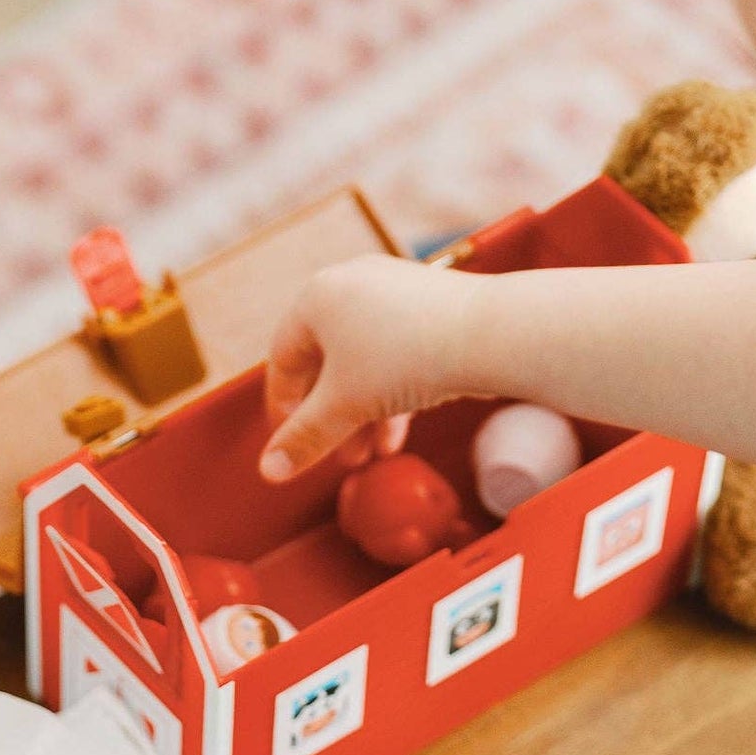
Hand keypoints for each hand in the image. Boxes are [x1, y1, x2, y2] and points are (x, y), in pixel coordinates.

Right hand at [260, 258, 480, 480]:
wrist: (486, 333)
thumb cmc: (405, 358)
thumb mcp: (343, 407)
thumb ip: (304, 439)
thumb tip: (270, 470)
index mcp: (317, 296)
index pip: (283, 358)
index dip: (284, 407)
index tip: (291, 441)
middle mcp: (351, 284)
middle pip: (327, 363)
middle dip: (333, 419)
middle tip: (341, 457)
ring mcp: (393, 291)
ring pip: (365, 363)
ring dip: (364, 414)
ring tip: (373, 454)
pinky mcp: (429, 305)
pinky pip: (397, 354)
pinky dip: (392, 393)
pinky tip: (399, 431)